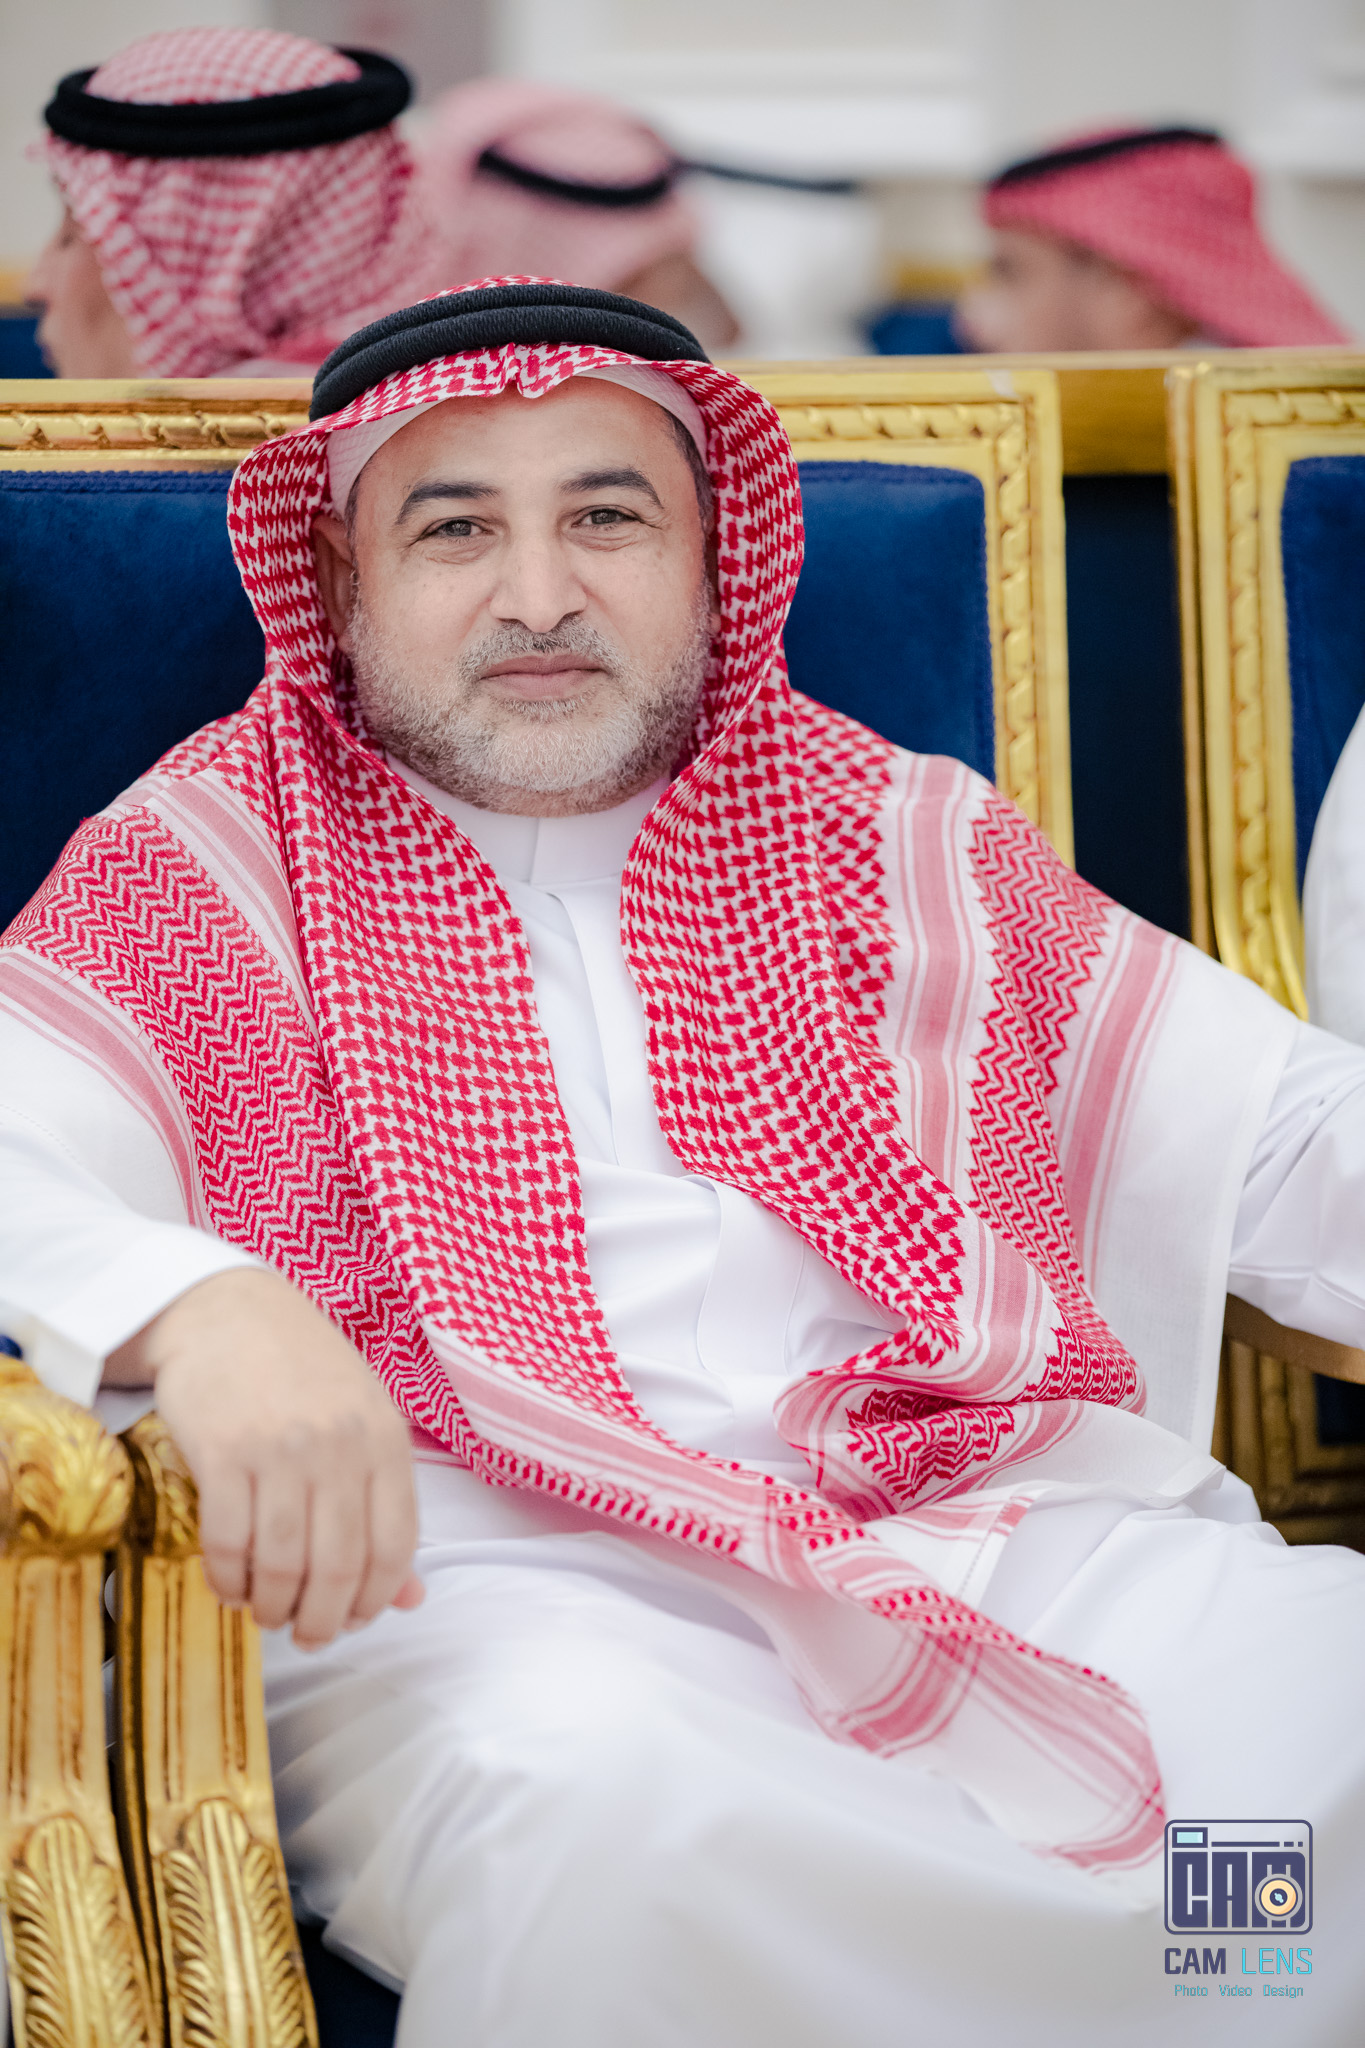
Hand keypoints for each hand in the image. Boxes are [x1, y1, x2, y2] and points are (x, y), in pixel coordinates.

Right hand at [106, 1268, 423, 1648]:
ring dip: (271, 1607)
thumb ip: (386, 1510)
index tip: (354, 1621)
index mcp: (385, 1440)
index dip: (376, 1600)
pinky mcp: (222, 1451)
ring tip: (265, 1612)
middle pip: (338, 1567)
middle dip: (322, 1620)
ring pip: (281, 1563)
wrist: (227, 1311)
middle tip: (306, 1635)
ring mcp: (280, 1448)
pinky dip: (228, 1579)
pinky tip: (230, 1584)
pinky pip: (228, 1542)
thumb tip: (411, 1599)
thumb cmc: (303, 1373)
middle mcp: (339, 1445)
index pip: (396, 1546)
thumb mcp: (363, 1426)